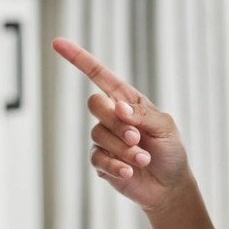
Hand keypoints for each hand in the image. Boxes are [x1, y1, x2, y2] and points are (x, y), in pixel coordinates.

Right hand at [52, 37, 190, 210]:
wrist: (169, 186)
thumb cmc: (170, 150)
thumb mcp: (165, 126)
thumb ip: (142, 114)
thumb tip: (118, 108)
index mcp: (126, 100)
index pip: (98, 74)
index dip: (78, 58)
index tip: (58, 43)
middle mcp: (112, 116)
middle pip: (95, 104)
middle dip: (116, 122)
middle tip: (136, 137)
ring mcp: (104, 138)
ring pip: (98, 134)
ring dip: (123, 149)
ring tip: (142, 159)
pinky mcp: (101, 161)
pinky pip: (97, 158)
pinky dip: (116, 165)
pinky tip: (130, 171)